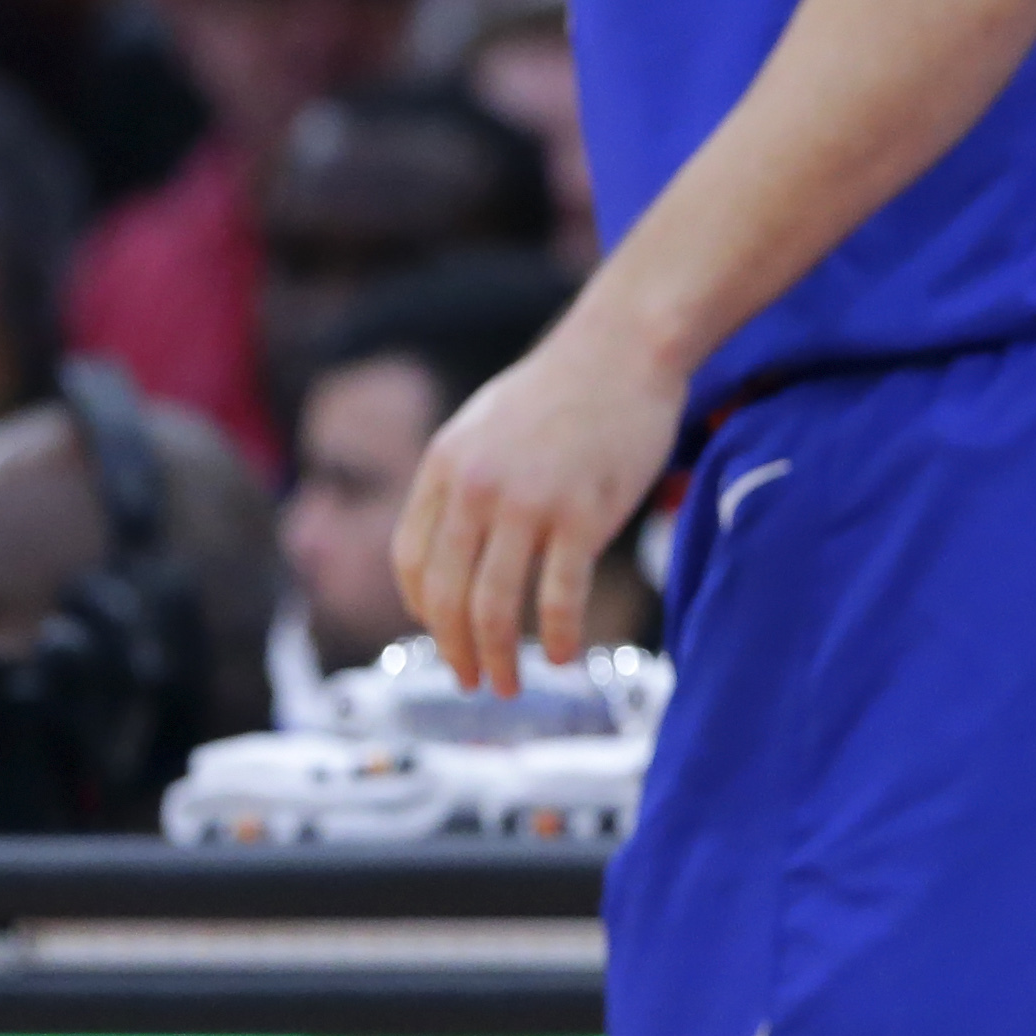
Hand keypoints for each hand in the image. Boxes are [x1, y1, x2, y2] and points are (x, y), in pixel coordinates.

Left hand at [390, 309, 684, 696]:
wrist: (623, 348)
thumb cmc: (564, 388)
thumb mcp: (486, 426)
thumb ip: (464, 481)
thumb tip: (455, 547)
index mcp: (445, 468)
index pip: (411, 561)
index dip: (422, 611)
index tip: (445, 634)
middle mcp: (476, 491)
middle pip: (446, 595)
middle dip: (455, 651)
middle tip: (473, 681)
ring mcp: (528, 504)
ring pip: (495, 607)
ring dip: (498, 660)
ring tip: (507, 686)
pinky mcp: (582, 515)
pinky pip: (559, 597)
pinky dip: (560, 636)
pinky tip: (566, 657)